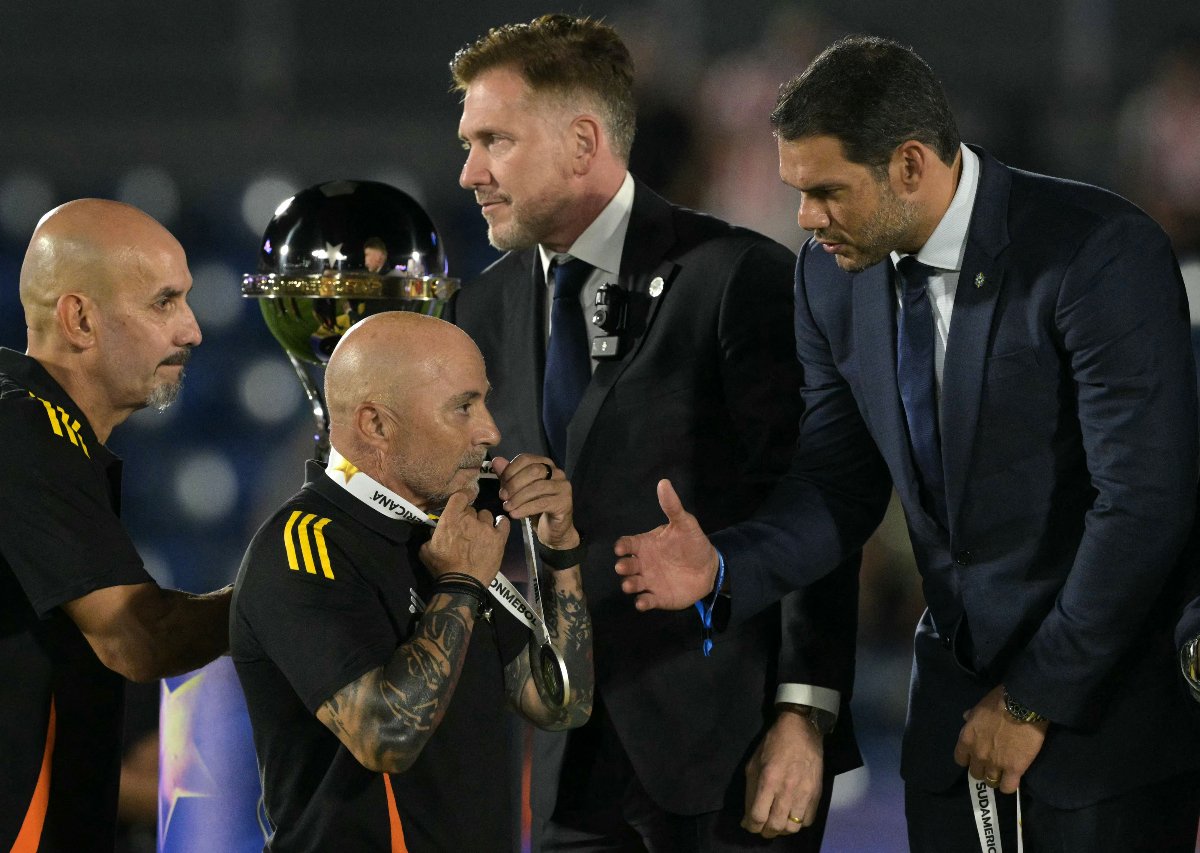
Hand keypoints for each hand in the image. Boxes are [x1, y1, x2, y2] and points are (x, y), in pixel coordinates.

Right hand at [420, 489, 508, 586]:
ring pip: (487, 515)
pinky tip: (498, 527)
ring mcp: (486, 528)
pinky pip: (504, 523)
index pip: (459, 496)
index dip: (462, 496)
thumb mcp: (426, 550)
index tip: (464, 500)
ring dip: (483, 522)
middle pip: (472, 509)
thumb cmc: (441, 568)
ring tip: (481, 532)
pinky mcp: (499, 539)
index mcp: (451, 519)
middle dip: (469, 517)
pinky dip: (501, 524)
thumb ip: (431, 536)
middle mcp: (470, 519)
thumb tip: (435, 532)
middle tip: (467, 530)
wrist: (461, 584)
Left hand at [491, 454, 578, 549]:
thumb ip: (508, 475)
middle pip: (533, 471)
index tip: (501, 486)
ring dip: (518, 498)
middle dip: (514, 484)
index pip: (526, 459)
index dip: (510, 471)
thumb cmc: (535, 506)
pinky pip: (542, 503)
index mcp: (545, 464)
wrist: (552, 529)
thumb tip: (496, 461)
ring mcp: (563, 487)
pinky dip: (525, 508)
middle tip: (502, 497)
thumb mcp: (518, 490)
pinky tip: (514, 514)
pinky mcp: (565, 503)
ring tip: (507, 508)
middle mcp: (557, 472)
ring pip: (538, 487)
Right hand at [614, 479, 718, 610]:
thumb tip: (664, 482)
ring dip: (629, 585)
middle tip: (623, 567)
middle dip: (623, 566)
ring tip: (631, 585)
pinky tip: (643, 602)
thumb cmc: (692, 543)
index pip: (627, 544)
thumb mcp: (685, 523)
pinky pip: (645, 601)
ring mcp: (648, 581)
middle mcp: (642, 563)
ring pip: (632, 584)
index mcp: (644, 544)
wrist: (708, 567)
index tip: (621, 548)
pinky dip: (642, 603)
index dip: (622, 546)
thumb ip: (672, 506)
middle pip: (625, 565)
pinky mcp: (657, 598)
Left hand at [743, 706, 823, 836]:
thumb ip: (750, 791)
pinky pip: (807, 821)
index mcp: (768, 780)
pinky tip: (791, 815)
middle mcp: (787, 790)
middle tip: (762, 827)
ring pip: (792, 828)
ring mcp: (804, 794)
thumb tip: (748, 815)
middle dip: (765, 831)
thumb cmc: (773, 744)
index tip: (748, 824)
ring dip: (781, 829)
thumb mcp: (753, 763)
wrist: (801, 730)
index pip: (757, 816)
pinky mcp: (817, 794)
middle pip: (775, 826)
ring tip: (777, 822)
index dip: (750, 826)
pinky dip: (797, 824)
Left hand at [953, 684, 1047, 793]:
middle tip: (993, 764)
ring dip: (996, 778)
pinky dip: (1009, 786)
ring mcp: (995, 764)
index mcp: (966, 739)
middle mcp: (978, 755)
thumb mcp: (979, 707)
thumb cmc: (999, 702)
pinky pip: (1007, 788)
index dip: (969, 759)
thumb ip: (971, 717)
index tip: (976, 756)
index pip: (960, 759)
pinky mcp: (1014, 769)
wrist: (1022, 706)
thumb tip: (966, 717)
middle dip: (983, 769)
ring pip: (990, 781)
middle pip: (975, 773)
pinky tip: (1013, 779)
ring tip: (1004, 772)